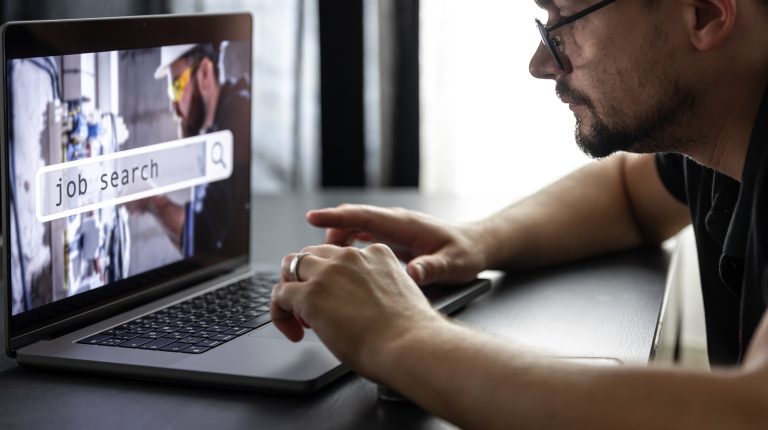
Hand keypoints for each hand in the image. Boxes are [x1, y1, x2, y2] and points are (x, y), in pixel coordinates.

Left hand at [270, 244, 445, 377]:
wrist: (409, 345)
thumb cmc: (409, 332)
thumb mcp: (396, 294)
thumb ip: (375, 288)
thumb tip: (358, 304)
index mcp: (375, 254)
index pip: (339, 255)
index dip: (330, 277)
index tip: (334, 298)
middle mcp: (350, 256)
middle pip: (311, 255)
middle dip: (306, 279)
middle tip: (311, 308)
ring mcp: (328, 273)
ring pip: (291, 267)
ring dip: (291, 290)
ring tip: (299, 318)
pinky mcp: (311, 294)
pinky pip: (280, 295)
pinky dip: (281, 313)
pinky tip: (294, 332)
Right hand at [306, 204, 488, 285]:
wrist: (476, 247)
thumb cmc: (466, 255)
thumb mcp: (454, 264)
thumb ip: (433, 268)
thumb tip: (414, 272)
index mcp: (405, 224)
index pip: (364, 216)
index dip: (337, 217)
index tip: (313, 217)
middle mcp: (394, 222)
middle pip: (353, 220)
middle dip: (329, 232)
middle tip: (311, 255)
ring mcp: (391, 229)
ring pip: (354, 229)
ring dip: (336, 242)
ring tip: (321, 265)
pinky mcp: (390, 239)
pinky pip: (361, 237)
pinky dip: (346, 247)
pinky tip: (339, 264)